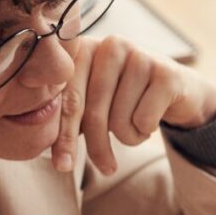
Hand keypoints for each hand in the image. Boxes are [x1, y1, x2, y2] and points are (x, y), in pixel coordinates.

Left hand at [53, 35, 215, 174]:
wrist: (177, 89)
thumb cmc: (126, 98)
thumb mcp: (94, 101)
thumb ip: (68, 111)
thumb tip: (38, 145)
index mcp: (84, 49)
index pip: (68, 100)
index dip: (64, 136)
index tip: (62, 166)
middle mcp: (110, 45)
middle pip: (94, 112)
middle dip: (98, 147)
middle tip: (107, 169)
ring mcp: (140, 55)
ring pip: (120, 120)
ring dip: (129, 137)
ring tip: (137, 126)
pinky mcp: (166, 72)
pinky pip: (145, 120)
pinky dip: (147, 130)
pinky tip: (152, 119)